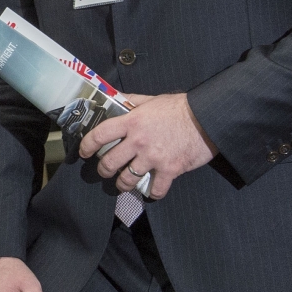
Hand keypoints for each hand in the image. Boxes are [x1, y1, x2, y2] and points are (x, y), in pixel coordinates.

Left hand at [78, 92, 217, 199]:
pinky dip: (153, 193)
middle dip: (103, 170)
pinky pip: (156, 190)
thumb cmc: (179, 108)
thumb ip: (131, 101)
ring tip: (123, 184)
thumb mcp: (151, 100)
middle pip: (109, 162)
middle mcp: (138, 141)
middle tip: (104, 171)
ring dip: (122, 184)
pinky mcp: (170, 170)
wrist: (207, 118)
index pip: (100, 134)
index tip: (84, 151)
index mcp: (131, 121)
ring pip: (127, 179)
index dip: (87, 145)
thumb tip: (115, 97)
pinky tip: (152, 191)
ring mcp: (153, 157)